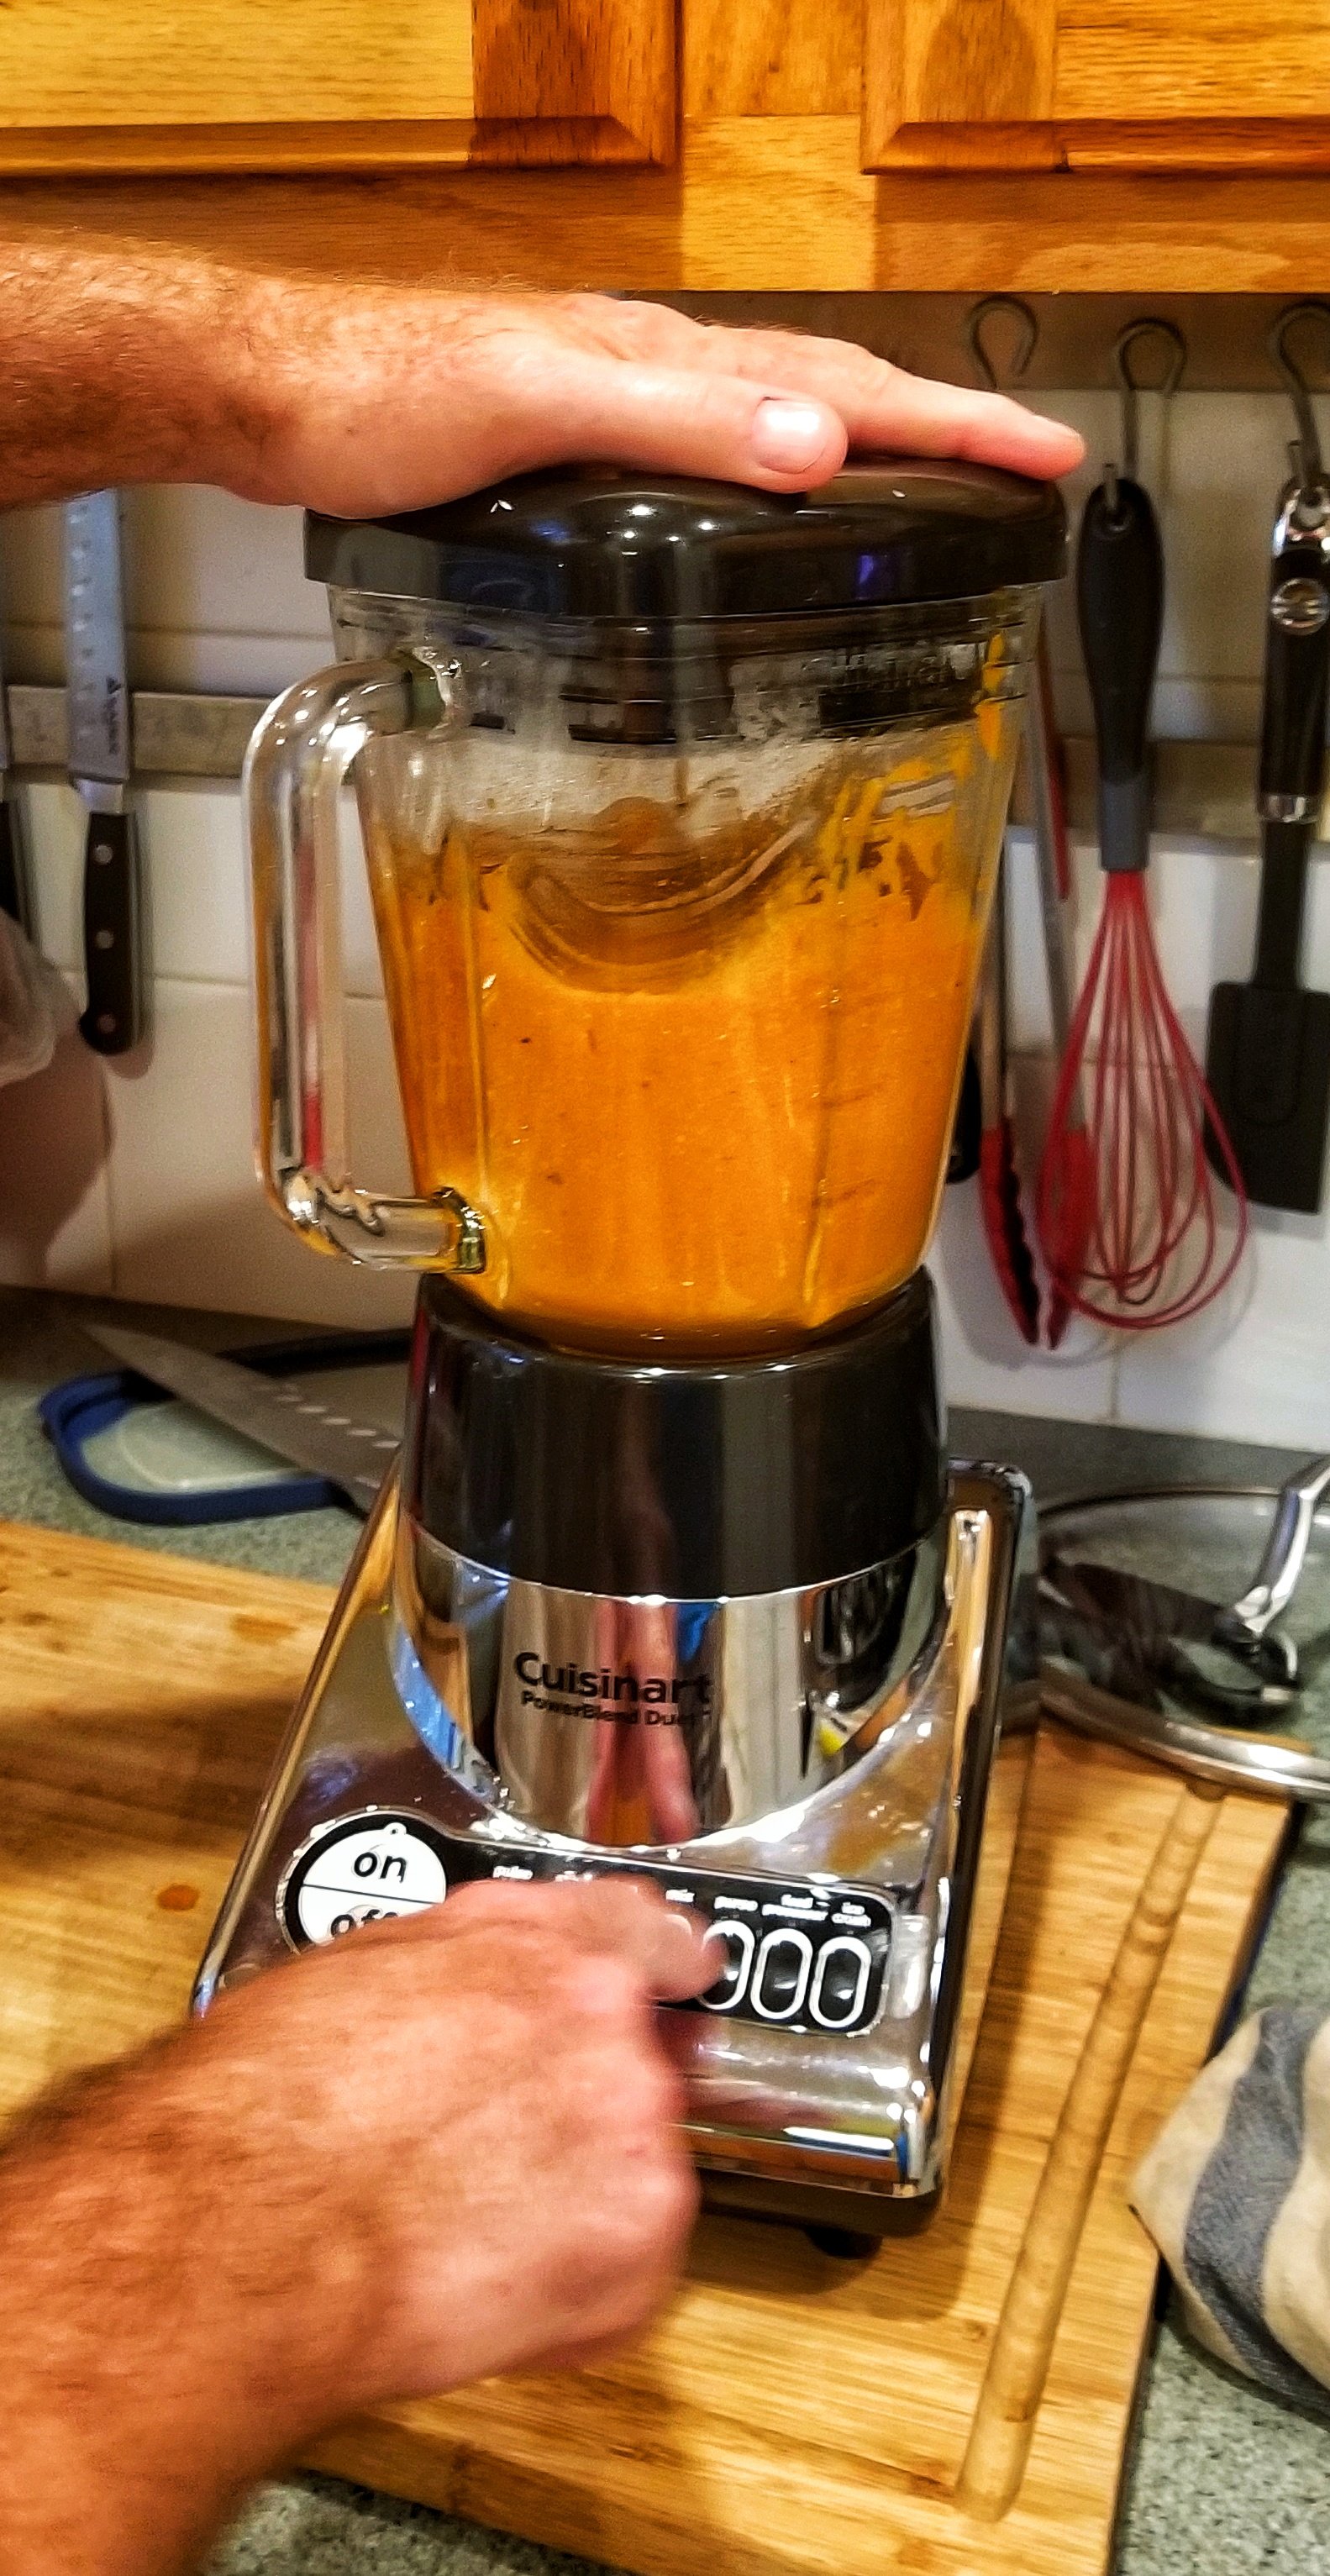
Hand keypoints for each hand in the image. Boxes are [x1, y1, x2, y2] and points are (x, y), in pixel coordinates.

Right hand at [0, 1879, 709, 2575]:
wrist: (242, 2233)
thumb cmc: (266, 2111)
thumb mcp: (364, 1965)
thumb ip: (471, 1959)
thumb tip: (493, 1976)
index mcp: (548, 1947)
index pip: (652, 1931)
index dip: (656, 1963)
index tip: (670, 1985)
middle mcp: (609, 2030)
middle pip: (642, 2059)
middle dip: (582, 2102)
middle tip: (497, 2148)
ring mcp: (633, 2142)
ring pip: (638, 2167)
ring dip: (579, 2195)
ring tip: (471, 2221)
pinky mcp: (634, 2255)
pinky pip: (630, 2271)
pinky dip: (575, 2289)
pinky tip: (486, 2279)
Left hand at [234, 286, 1083, 514]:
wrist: (274, 390)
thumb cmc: (380, 394)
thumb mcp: (533, 407)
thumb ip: (672, 426)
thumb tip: (815, 451)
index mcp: (669, 362)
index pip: (845, 390)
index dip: (952, 427)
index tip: (1043, 456)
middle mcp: (656, 371)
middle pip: (831, 390)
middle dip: (941, 430)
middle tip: (1030, 468)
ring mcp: (619, 397)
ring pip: (778, 409)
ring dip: (872, 440)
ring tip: (941, 475)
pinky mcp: (575, 433)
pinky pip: (714, 440)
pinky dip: (778, 461)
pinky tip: (767, 497)